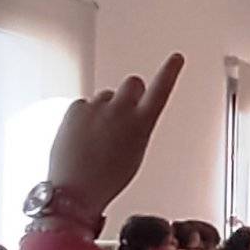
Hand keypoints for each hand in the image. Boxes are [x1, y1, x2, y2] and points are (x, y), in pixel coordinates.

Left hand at [45, 55, 181, 212]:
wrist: (74, 191)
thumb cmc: (106, 179)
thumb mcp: (134, 153)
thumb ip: (136, 127)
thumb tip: (127, 114)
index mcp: (141, 124)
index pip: (161, 90)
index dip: (169, 72)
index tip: (176, 58)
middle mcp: (121, 110)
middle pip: (132, 83)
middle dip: (130, 93)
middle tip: (121, 113)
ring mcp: (97, 107)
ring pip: (105, 96)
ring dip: (103, 110)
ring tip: (94, 138)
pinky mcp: (75, 108)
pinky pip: (84, 105)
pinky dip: (83, 118)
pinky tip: (79, 138)